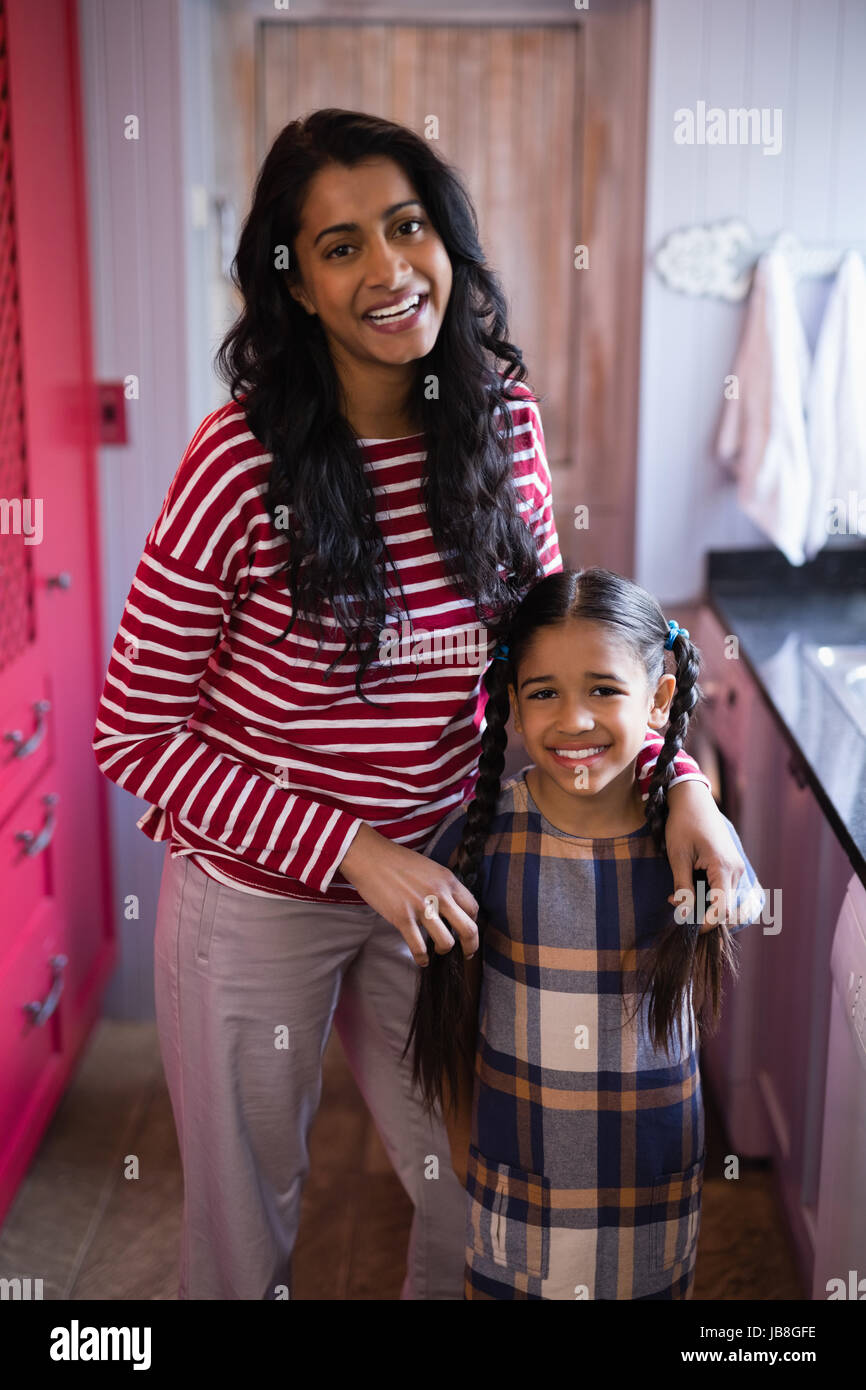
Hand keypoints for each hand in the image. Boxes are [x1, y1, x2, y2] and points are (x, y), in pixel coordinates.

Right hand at [339, 822, 478, 965]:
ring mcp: (421, 907)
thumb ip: (442, 885)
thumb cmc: (397, 861)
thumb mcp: (429, 868)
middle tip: (466, 952)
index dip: (472, 922)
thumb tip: (450, 906)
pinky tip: (421, 960)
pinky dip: (422, 958)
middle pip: (468, 929)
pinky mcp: (402, 918)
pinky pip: (419, 947)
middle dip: (470, 945)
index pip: (472, 908)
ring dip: (444, 950)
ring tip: (438, 949)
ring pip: (447, 942)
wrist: (370, 856)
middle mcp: (439, 894)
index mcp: (447, 880)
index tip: (466, 930)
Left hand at [664, 781, 745, 930]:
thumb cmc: (683, 824)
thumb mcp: (677, 857)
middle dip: (701, 913)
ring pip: (725, 900)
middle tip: (675, 903)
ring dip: (703, 904)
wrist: (694, 800)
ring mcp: (736, 868)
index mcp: (724, 868)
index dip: (706, 923)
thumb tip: (684, 913)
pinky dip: (708, 894)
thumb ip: (683, 886)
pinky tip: (688, 886)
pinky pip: (724, 889)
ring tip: (678, 894)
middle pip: (726, 908)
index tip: (686, 924)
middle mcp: (736, 870)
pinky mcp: (732, 866)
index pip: (722, 908)